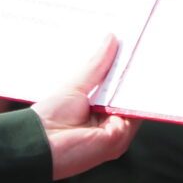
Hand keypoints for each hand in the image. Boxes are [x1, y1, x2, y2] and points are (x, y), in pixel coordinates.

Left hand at [35, 37, 137, 178]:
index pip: (120, 90)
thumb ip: (97, 65)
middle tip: (144, 45)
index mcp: (99, 113)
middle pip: (131, 97)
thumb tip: (111, 38)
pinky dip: (137, 97)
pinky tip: (138, 77)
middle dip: (136, 74)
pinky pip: (134, 114)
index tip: (135, 47)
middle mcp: (111, 124)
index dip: (127, 71)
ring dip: (139, 83)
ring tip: (144, 54)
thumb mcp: (76, 85)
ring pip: (135, 104)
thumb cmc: (49, 118)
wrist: (38, 143)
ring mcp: (117, 133)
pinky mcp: (119, 137)